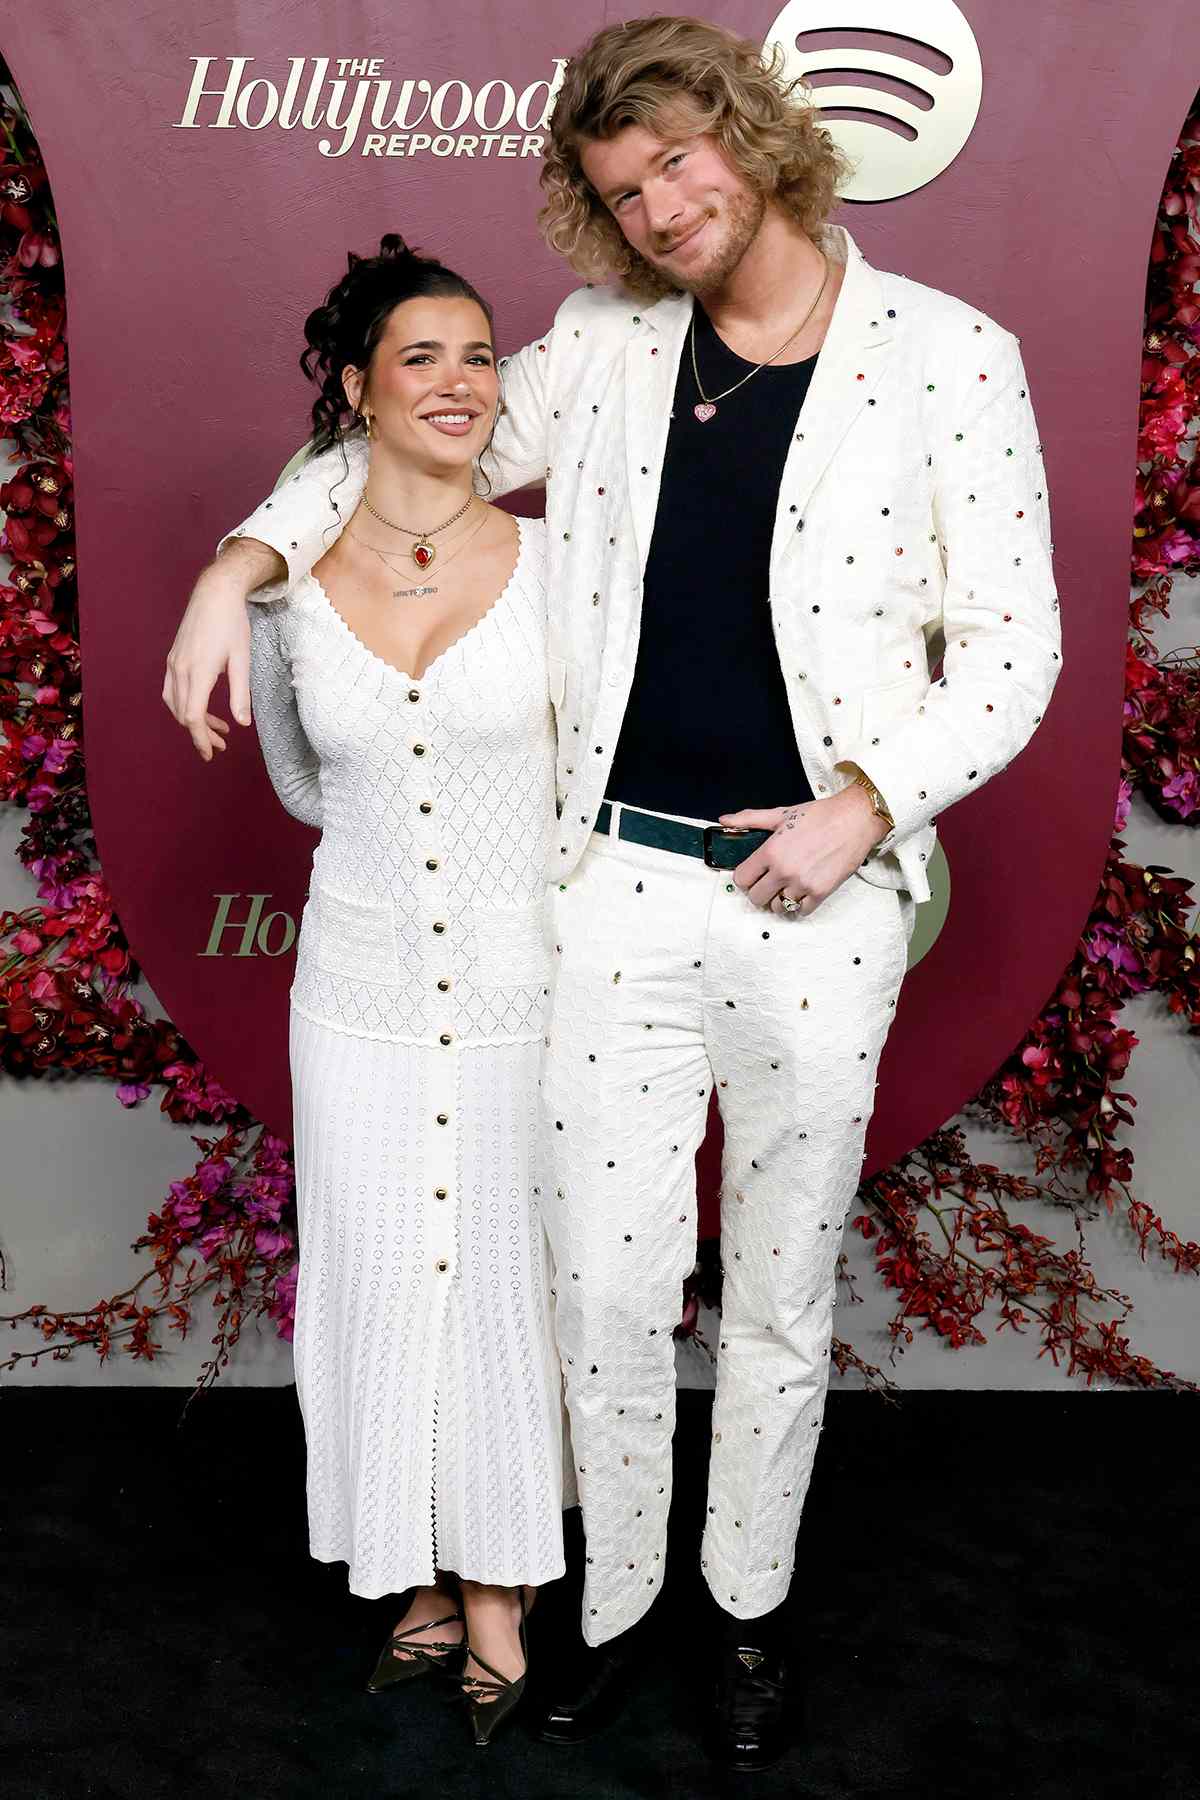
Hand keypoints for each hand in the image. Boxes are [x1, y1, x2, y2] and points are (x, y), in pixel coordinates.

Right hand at [162, 540, 281, 761]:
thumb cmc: (232, 624)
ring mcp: (173, 663)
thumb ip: (240, 694)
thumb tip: (242, 723)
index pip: (193, 716)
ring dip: (192, 720)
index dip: (200, 738)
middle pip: (183, 714)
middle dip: (200, 734)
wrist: (215, 593)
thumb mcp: (242, 660)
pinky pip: (172, 690)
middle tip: (220, 745)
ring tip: (217, 729)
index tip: (211, 754)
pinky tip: (203, 707)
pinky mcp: (173, 657)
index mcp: (198, 672)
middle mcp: (180, 669)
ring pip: (175, 704)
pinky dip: (185, 705)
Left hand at [720, 787, 887, 914]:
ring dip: (780, 900)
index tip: (753, 875)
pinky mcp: (821, 892)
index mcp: (770, 851)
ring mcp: (802, 883)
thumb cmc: (820, 815)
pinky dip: (800, 905)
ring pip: (778, 907)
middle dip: (760, 891)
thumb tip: (725, 821)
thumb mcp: (781, 814)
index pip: (741, 879)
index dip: (745, 877)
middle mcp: (784, 870)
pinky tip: (802, 892)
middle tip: (769, 883)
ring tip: (787, 887)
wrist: (854, 819)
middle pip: (756, 898)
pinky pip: (801, 911)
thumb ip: (750, 819)